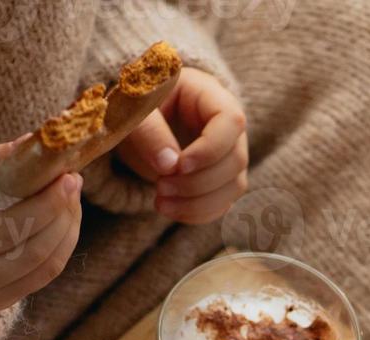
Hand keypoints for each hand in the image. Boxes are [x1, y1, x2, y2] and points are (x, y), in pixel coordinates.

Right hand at [0, 138, 82, 314]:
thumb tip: (28, 144)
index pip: (8, 228)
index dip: (45, 204)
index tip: (66, 176)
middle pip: (34, 249)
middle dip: (62, 213)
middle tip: (73, 180)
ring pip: (47, 265)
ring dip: (68, 228)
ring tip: (71, 197)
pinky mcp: (4, 303)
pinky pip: (46, 274)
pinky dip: (63, 244)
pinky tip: (64, 219)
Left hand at [116, 67, 248, 224]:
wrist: (133, 121)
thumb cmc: (134, 106)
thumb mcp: (134, 111)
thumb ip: (149, 131)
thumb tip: (169, 166)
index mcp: (209, 95)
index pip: (231, 121)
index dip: (210, 149)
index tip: (179, 166)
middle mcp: (227, 127)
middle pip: (236, 159)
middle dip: (198, 182)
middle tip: (160, 187)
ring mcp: (227, 155)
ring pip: (234, 186)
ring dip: (199, 202)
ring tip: (160, 202)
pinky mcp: (220, 180)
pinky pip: (223, 203)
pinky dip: (198, 213)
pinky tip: (171, 209)